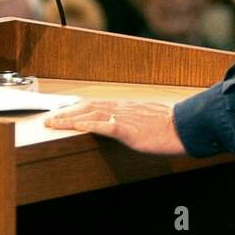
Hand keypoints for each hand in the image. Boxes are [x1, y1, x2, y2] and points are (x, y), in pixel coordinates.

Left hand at [44, 100, 186, 154]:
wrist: (185, 128)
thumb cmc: (170, 126)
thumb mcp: (147, 118)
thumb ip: (132, 119)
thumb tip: (121, 123)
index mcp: (126, 106)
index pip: (96, 103)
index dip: (76, 108)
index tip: (62, 111)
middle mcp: (123, 108)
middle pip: (88, 106)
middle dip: (66, 112)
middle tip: (49, 118)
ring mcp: (125, 118)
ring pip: (92, 114)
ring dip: (70, 119)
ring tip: (54, 124)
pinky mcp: (129, 130)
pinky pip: (105, 126)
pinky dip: (89, 125)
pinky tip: (77, 126)